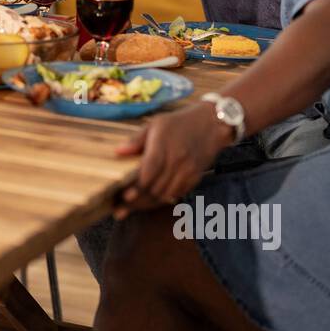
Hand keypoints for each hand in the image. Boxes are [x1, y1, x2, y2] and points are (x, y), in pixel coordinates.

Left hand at [112, 104, 232, 218]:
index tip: (124, 196)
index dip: (136, 188)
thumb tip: (118, 152)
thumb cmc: (179, 123)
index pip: (148, 174)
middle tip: (122, 207)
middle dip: (138, 201)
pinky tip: (152, 200)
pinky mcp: (195, 177)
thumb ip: (136, 140)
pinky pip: (177, 194)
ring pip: (165, 195)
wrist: (211, 125)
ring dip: (149, 203)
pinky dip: (164, 199)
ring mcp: (187, 171)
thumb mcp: (155, 124)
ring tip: (134, 207)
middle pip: (155, 188)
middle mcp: (176, 162)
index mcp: (163, 148)